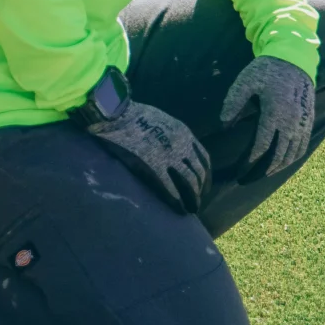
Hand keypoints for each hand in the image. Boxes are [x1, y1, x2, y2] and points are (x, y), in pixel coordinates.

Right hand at [85, 100, 210, 212]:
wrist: (119, 114)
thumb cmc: (137, 116)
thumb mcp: (164, 122)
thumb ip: (173, 135)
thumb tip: (176, 148)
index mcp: (185, 134)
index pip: (203, 159)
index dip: (205, 175)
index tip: (204, 187)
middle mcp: (183, 146)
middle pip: (199, 173)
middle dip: (200, 190)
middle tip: (197, 203)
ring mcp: (169, 157)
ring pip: (189, 182)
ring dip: (192, 198)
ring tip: (191, 209)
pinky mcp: (153, 167)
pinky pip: (170, 188)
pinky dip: (177, 200)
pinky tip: (179, 209)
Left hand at [219, 55, 316, 175]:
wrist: (295, 57)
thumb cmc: (267, 69)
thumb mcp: (245, 81)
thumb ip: (232, 103)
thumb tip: (224, 125)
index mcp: (274, 113)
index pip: (262, 147)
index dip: (250, 163)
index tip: (240, 171)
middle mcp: (291, 122)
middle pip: (278, 157)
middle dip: (262, 172)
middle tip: (247, 179)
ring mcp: (302, 122)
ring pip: (292, 154)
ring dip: (278, 167)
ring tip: (263, 173)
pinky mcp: (309, 119)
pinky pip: (303, 145)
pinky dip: (293, 157)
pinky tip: (283, 161)